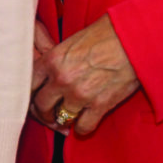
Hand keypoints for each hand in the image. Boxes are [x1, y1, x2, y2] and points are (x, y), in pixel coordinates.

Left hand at [31, 14, 140, 137]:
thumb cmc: (105, 34)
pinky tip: (85, 121)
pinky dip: (83, 127)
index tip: (36, 98)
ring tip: (70, 116)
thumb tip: (48, 71)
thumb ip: (57, 59)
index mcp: (52, 59)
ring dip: (65, 119)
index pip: (29, 84)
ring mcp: (80, 94)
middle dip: (45, 111)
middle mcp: (62, 78)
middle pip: (41, 105)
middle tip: (50, 114)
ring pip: (61, 118)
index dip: (31, 93)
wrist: (133, 39)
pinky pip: (83, 127)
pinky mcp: (99, 105)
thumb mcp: (72, 42)